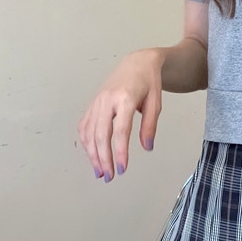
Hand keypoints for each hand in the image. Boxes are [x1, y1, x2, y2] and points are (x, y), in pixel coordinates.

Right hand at [78, 48, 163, 181]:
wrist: (136, 63)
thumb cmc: (148, 83)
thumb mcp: (156, 103)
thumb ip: (149, 125)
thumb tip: (147, 147)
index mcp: (124, 98)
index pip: (120, 130)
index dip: (120, 152)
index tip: (123, 169)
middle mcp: (107, 100)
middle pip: (101, 134)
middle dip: (104, 158)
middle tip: (110, 176)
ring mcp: (97, 102)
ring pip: (89, 132)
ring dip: (93, 154)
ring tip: (101, 172)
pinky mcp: (92, 104)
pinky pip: (85, 126)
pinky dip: (87, 143)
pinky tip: (93, 156)